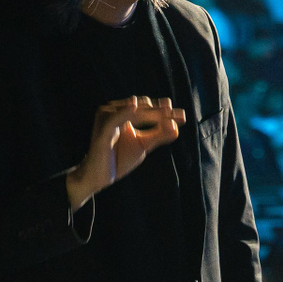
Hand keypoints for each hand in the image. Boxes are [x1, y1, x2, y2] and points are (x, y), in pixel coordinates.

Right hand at [66, 96, 184, 208]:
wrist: (99, 176)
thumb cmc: (118, 158)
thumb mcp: (142, 145)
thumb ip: (158, 135)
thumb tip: (177, 128)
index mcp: (124, 114)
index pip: (147, 109)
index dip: (164, 111)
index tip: (182, 116)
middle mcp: (114, 112)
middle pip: (142, 108)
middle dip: (161, 112)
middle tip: (178, 115)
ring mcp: (107, 119)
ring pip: (133, 112)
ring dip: (150, 111)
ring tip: (166, 112)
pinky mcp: (102, 129)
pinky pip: (114, 118)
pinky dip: (124, 111)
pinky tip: (135, 105)